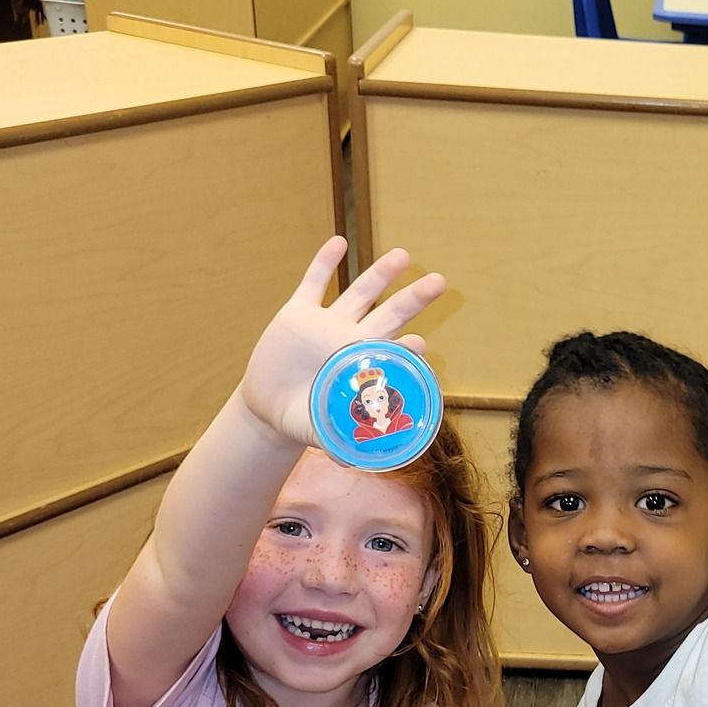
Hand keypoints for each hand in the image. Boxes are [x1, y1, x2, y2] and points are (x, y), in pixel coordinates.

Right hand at [240, 237, 445, 449]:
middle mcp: (350, 340)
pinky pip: (312, 283)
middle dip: (413, 299)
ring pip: (359, 292)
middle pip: (388, 314)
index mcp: (361, 368)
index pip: (391, 355)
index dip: (407, 350)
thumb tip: (351, 463)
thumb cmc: (303, 419)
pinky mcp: (297, 313)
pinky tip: (338, 243)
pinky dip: (324, 264)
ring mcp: (325, 323)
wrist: (268, 408)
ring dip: (379, 274)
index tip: (421, 345)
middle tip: (439, 282)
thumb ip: (335, 442)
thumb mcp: (318, 431)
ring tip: (402, 255)